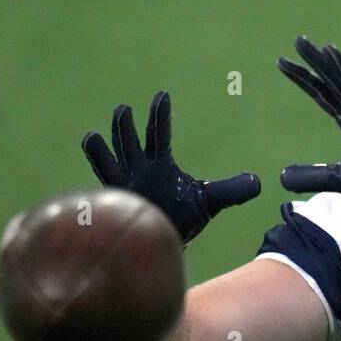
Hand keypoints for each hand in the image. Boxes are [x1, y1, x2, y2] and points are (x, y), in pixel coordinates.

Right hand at [81, 91, 260, 243]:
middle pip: (129, 143)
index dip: (160, 116)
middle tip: (123, 109)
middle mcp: (138, 171)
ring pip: (109, 164)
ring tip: (91, 137)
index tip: (163, 95)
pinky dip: (94, 192)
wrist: (167, 244)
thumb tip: (259, 183)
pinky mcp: (117, 207)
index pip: (158, 135)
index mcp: (159, 165)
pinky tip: (81, 189)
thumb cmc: (183, 218)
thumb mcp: (210, 200)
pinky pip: (102, 195)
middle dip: (126, 128)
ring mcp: (125, 188)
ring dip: (102, 152)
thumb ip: (232, 190)